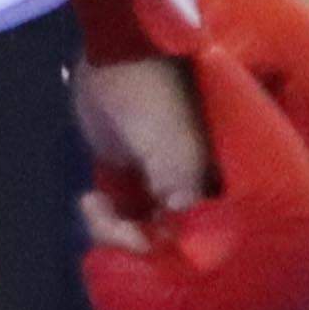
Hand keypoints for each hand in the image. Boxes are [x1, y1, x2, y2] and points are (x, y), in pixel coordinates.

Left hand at [72, 51, 215, 246]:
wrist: (115, 59)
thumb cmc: (156, 101)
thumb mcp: (177, 151)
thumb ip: (185, 197)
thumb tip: (186, 241)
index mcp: (220, 179)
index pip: (208, 233)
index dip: (177, 250)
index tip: (147, 247)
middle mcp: (196, 187)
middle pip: (173, 239)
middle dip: (139, 245)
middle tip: (113, 230)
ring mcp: (161, 182)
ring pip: (144, 231)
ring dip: (115, 233)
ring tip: (94, 209)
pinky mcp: (130, 176)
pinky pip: (121, 214)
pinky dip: (103, 218)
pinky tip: (89, 202)